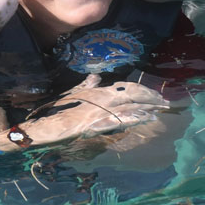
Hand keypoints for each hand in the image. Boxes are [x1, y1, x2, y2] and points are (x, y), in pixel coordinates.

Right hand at [20, 76, 169, 145]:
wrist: (37, 126)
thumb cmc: (52, 112)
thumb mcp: (69, 96)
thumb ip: (84, 87)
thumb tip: (96, 77)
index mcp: (96, 92)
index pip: (126, 87)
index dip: (144, 90)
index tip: (158, 95)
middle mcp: (99, 98)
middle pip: (132, 94)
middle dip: (150, 98)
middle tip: (167, 103)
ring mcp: (97, 111)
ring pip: (127, 106)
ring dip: (146, 107)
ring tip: (161, 109)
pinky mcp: (92, 124)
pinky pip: (117, 119)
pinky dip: (132, 117)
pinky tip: (145, 118)